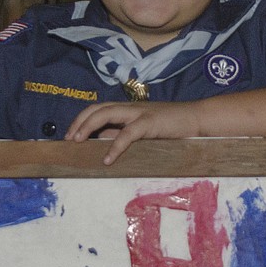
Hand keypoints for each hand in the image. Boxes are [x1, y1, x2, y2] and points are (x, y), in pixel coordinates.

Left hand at [65, 101, 201, 164]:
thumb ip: (124, 133)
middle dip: (79, 122)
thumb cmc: (171, 127)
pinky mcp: (150, 122)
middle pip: (97, 108)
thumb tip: (103, 142)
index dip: (81, 120)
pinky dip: (115, 146)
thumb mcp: (143, 130)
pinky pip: (127, 133)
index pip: (98, 109)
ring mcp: (139, 113)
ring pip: (106, 113)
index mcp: (127, 109)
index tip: (69, 135)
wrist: (197, 119)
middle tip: (68, 139)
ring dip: (88, 126)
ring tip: (78, 142)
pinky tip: (107, 159)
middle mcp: (129, 107)